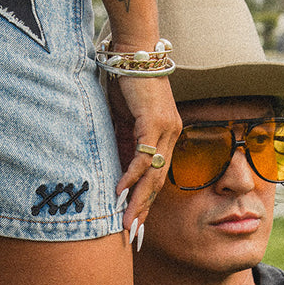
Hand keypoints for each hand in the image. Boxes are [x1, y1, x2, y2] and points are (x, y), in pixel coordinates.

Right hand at [111, 73, 180, 237]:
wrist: (132, 50)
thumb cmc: (125, 81)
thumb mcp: (121, 119)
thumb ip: (121, 143)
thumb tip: (113, 169)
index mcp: (166, 135)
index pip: (157, 176)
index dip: (146, 202)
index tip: (137, 223)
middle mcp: (171, 135)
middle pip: (158, 183)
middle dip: (144, 211)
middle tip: (133, 235)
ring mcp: (165, 129)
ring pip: (153, 175)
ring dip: (138, 201)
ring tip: (127, 222)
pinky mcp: (154, 121)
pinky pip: (142, 156)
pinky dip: (131, 175)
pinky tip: (120, 190)